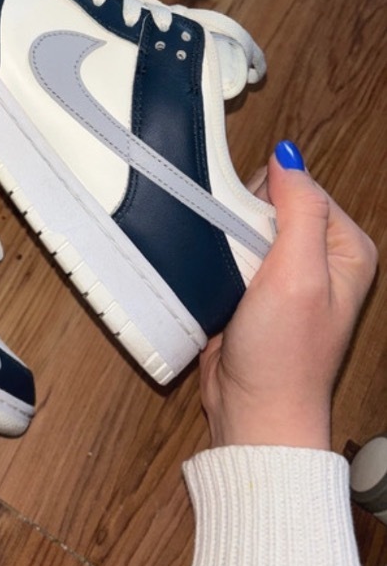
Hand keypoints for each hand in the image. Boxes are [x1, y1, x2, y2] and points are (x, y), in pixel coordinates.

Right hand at [199, 142, 377, 448]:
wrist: (253, 409)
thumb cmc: (284, 356)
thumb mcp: (299, 275)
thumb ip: (298, 210)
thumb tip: (288, 156)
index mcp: (346, 247)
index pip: (301, 186)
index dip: (268, 196)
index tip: (253, 231)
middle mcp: (322, 256)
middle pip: (272, 201)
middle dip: (246, 218)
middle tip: (243, 257)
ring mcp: (287, 272)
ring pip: (246, 223)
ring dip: (228, 235)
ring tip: (230, 268)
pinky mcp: (256, 286)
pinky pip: (230, 248)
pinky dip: (218, 253)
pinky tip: (219, 273)